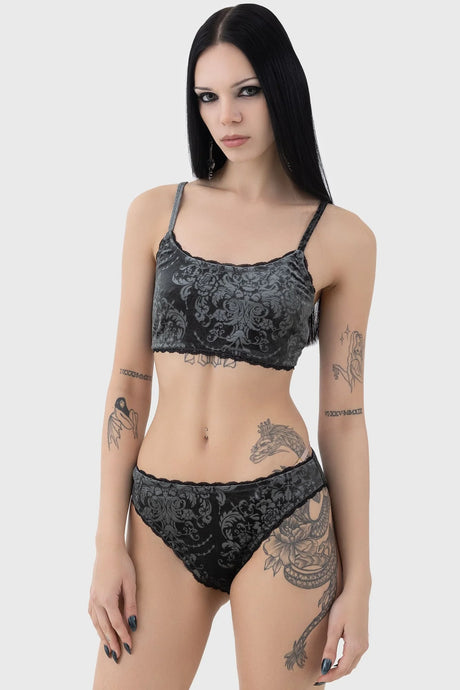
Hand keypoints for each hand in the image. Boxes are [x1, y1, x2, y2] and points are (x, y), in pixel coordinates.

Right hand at [88, 544, 137, 661]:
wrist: (108, 548)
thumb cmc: (122, 563)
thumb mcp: (130, 583)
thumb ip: (131, 604)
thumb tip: (133, 622)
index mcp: (107, 599)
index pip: (117, 624)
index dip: (124, 636)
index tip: (129, 647)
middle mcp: (97, 601)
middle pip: (104, 627)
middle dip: (112, 642)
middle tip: (117, 656)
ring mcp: (92, 597)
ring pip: (96, 623)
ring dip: (102, 636)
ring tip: (108, 648)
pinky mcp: (92, 592)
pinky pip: (92, 614)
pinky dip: (96, 624)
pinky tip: (99, 628)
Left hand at [315, 586, 369, 683]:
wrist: (357, 592)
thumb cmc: (344, 606)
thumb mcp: (334, 627)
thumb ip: (330, 648)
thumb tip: (325, 667)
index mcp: (355, 646)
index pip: (342, 669)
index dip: (330, 676)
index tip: (317, 679)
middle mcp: (363, 647)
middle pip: (348, 669)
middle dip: (334, 674)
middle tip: (320, 676)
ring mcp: (364, 643)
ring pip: (352, 663)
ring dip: (340, 669)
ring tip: (326, 669)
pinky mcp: (363, 638)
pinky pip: (354, 656)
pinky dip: (345, 661)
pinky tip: (336, 658)